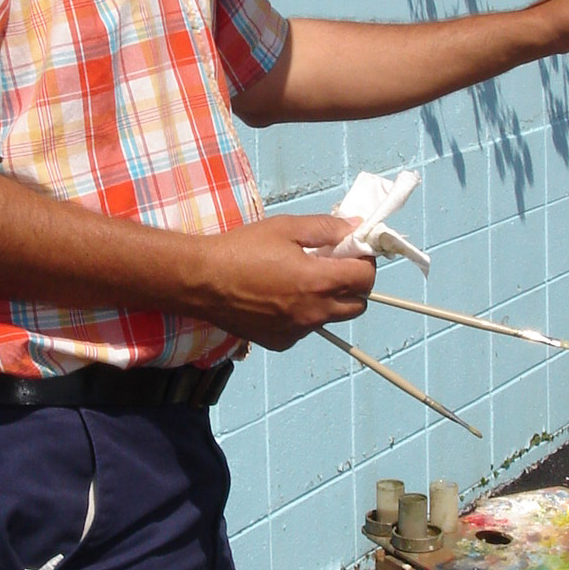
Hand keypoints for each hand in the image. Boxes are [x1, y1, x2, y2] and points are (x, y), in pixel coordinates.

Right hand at [197, 214, 375, 349]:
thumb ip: (326, 228)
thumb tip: (356, 227)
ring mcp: (298, 331)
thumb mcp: (285, 227)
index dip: (364, 261)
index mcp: (318, 281)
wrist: (202, 281)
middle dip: (353, 284)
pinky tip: (280, 298)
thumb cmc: (241, 250)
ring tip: (303, 281)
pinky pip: (306, 329)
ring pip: (332, 318)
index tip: (351, 251)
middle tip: (332, 266)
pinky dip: (304, 315)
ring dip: (330, 300)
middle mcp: (314, 312)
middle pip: (359, 304)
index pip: (366, 278)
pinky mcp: (281, 342)